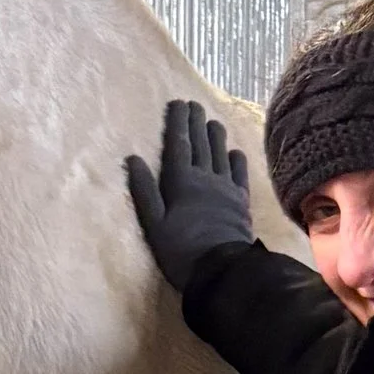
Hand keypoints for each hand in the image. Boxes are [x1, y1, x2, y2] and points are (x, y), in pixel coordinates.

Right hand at [126, 98, 254, 292]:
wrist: (222, 269)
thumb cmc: (180, 249)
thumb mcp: (154, 223)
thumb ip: (144, 190)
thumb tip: (133, 158)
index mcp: (181, 181)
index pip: (178, 144)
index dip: (177, 123)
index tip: (177, 104)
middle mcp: (205, 178)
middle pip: (200, 144)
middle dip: (195, 122)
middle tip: (194, 104)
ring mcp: (226, 188)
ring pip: (220, 154)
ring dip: (216, 136)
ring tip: (212, 121)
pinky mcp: (241, 202)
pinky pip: (239, 174)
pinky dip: (237, 159)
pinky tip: (235, 152)